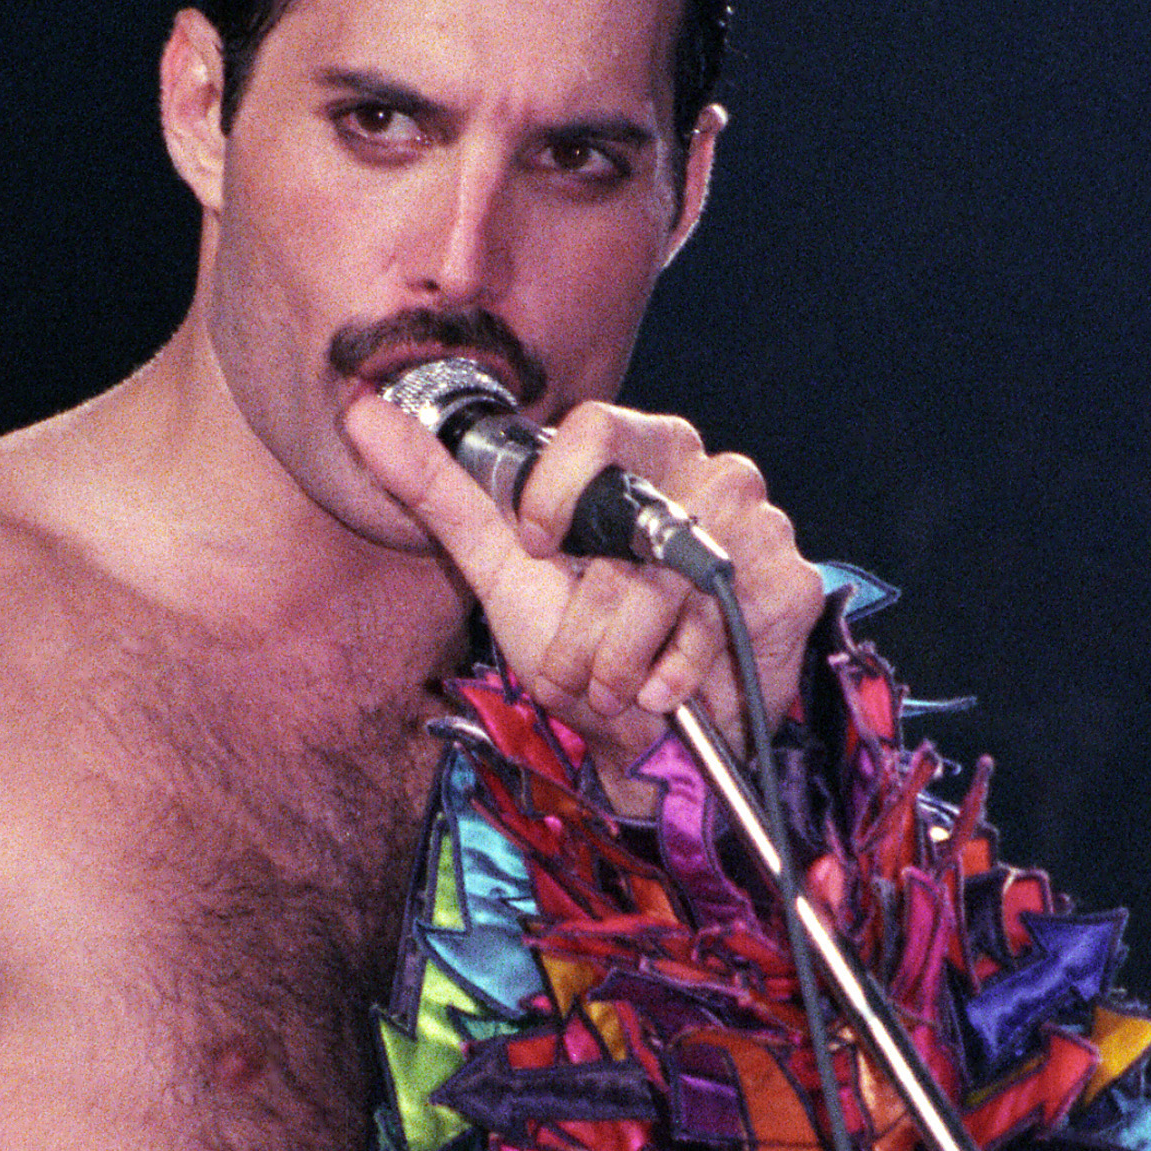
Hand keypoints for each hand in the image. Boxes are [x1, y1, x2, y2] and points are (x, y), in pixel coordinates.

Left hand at [341, 392, 823, 797]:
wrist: (644, 732)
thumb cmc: (580, 640)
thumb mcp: (500, 564)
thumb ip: (437, 489)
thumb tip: (360, 418)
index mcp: (641, 450)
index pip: (596, 427)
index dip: (555, 495)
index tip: (538, 549)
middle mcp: (706, 472)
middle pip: (628, 524)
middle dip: (585, 618)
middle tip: (578, 657)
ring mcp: (756, 524)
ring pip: (666, 583)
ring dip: (622, 656)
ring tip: (616, 682)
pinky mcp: (789, 583)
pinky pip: (718, 623)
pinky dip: (677, 672)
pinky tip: (664, 690)